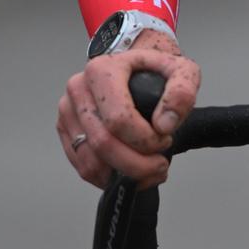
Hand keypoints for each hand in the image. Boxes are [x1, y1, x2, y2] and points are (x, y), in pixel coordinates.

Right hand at [57, 32, 199, 189]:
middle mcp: (78, 89)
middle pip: (103, 144)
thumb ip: (182, 93)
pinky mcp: (66, 131)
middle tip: (159, 163)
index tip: (164, 140)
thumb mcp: (181, 71)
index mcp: (102, 70)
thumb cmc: (153, 71)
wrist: (134, 70)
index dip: (145, 140)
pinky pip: (83, 167)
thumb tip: (164, 125)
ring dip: (123, 175)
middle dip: (136, 164)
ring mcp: (68, 112)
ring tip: (148, 169)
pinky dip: (108, 178)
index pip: (118, 120)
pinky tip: (130, 172)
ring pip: (91, 162)